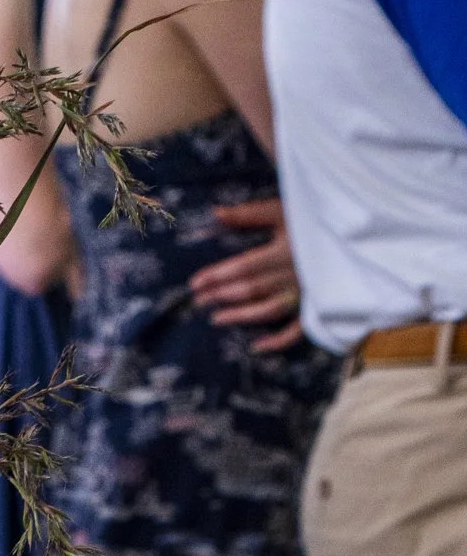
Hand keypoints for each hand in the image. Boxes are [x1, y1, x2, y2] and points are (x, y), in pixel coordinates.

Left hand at [189, 197, 304, 351]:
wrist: (360, 235)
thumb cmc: (319, 217)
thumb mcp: (286, 208)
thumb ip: (252, 213)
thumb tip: (216, 213)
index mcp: (285, 249)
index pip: (243, 266)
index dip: (217, 276)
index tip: (195, 283)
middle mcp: (293, 274)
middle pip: (251, 289)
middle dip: (222, 296)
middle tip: (198, 302)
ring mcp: (306, 294)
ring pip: (268, 310)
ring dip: (241, 316)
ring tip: (217, 319)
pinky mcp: (318, 307)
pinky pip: (297, 331)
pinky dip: (277, 342)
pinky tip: (256, 348)